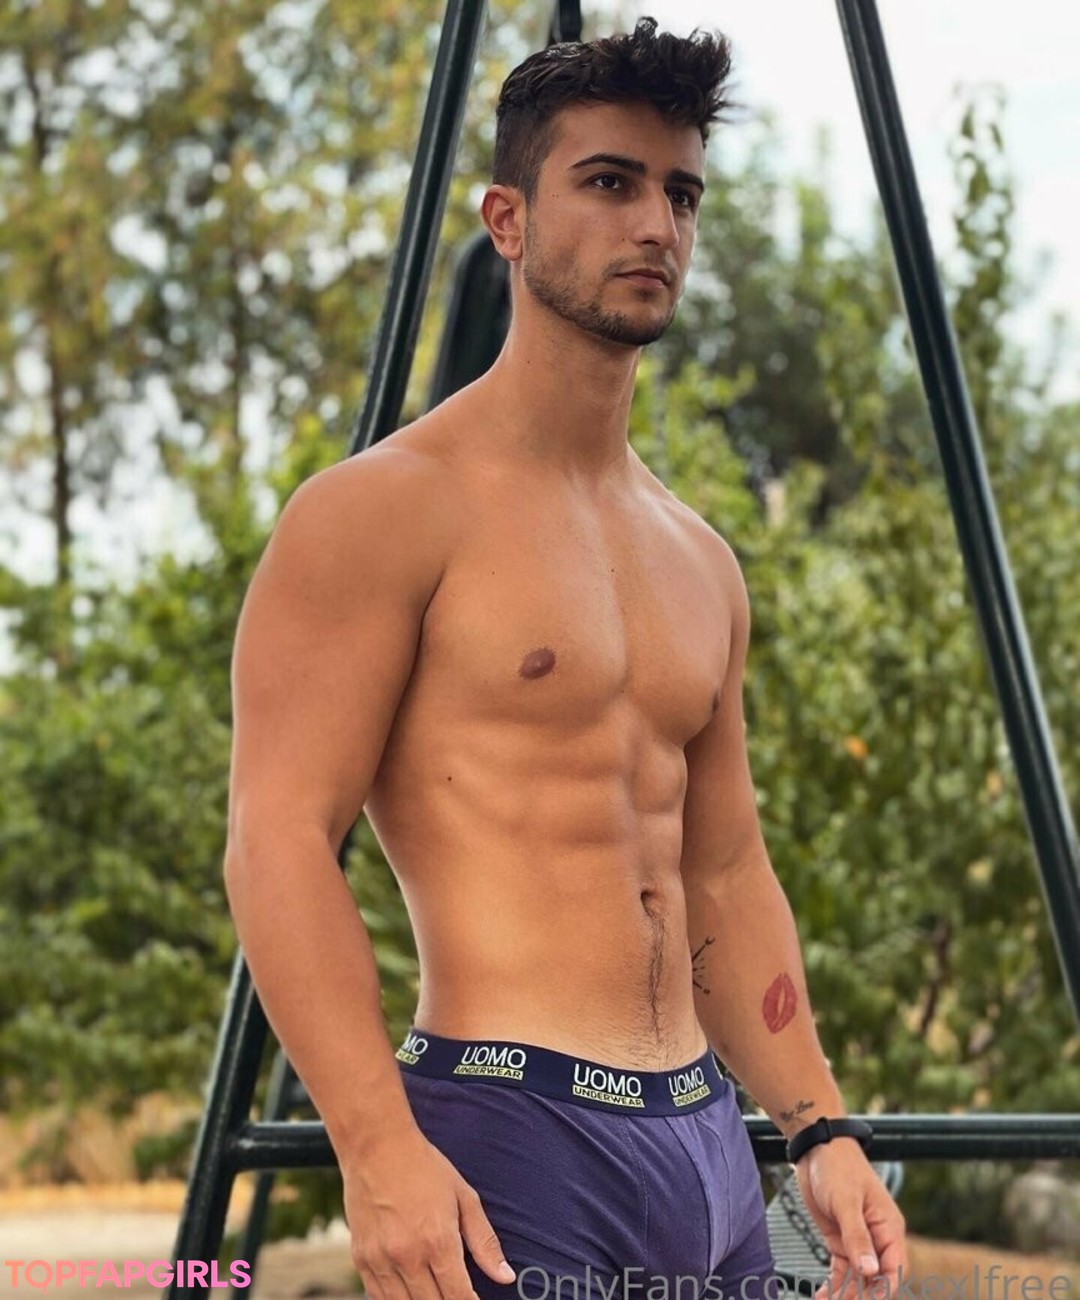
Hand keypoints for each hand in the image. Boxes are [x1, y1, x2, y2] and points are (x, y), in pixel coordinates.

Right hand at [342, 1125, 515, 1299]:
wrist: (376, 1145)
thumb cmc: (424, 1167)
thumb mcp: (463, 1197)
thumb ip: (485, 1241)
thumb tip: (506, 1276)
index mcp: (438, 1240)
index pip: (459, 1298)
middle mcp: (408, 1256)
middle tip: (456, 1293)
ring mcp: (381, 1260)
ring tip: (436, 1292)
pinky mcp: (361, 1258)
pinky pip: (379, 1298)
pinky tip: (410, 1292)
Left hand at [793, 1139, 907, 1299]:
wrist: (817, 1148)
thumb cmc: (838, 1166)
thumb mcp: (847, 1201)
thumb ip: (857, 1237)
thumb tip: (870, 1272)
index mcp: (889, 1228)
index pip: (893, 1270)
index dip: (883, 1291)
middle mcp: (877, 1238)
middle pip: (876, 1279)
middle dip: (862, 1296)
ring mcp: (858, 1241)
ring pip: (858, 1278)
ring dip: (846, 1294)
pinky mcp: (840, 1240)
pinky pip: (841, 1270)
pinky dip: (834, 1285)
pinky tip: (822, 1296)